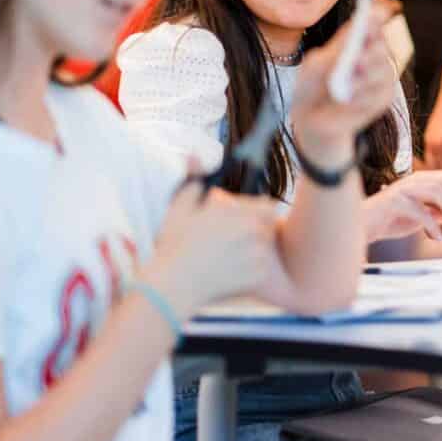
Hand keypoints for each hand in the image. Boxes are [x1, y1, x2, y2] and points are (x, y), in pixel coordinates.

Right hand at [148, 174, 278, 315]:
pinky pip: (262, 271)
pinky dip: (252, 274)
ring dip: (255, 253)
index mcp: (238, 211)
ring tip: (229, 261)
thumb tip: (193, 155)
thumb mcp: (180, 208)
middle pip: (269, 228)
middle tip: (233, 245)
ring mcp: (257, 252)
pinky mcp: (258, 275)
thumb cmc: (174, 246)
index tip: (247, 222)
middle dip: (256, 233)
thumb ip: (193, 179)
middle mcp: (252, 229)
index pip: (269, 206)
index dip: (260, 214)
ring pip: (266, 249)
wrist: (172, 285)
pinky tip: (230, 275)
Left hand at [290, 6, 398, 169]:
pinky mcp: (382, 99)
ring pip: (384, 71)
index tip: (373, 12)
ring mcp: (380, 77)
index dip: (377, 15)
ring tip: (347, 87)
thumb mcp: (316, 65)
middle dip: (371, 51)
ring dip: (364, 79)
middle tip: (358, 60)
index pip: (372, 21)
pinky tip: (349, 101)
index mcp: (356, 40)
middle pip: (381, 45)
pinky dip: (363, 98)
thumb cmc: (312, 87)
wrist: (312, 119)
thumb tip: (354, 34)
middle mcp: (372, 55)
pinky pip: (381, 95)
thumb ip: (336, 49)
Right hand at [362, 170, 441, 242]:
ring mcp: (404, 189)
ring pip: (437, 191)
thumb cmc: (393, 220)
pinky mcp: (394, 202)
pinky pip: (420, 211)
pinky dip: (432, 225)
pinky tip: (437, 238)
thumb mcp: (424, 216)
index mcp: (423, 179)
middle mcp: (415, 180)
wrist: (363, 226)